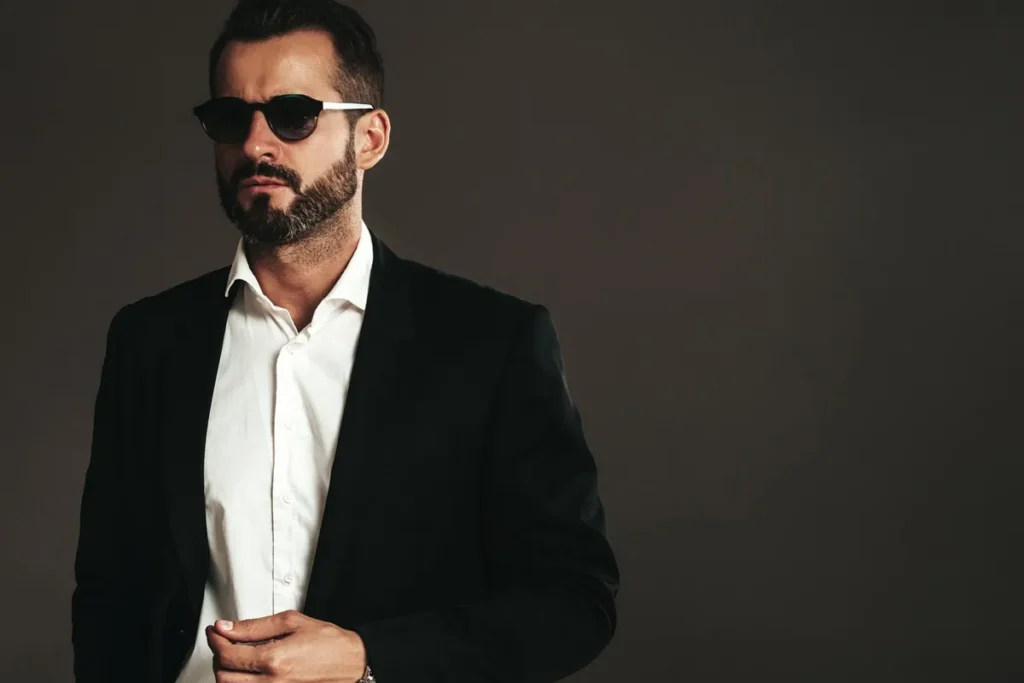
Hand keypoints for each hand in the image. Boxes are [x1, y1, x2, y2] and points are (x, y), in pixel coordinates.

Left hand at [206, 609, 366, 681]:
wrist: (351, 663)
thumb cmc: (328, 643)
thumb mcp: (292, 622)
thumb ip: (255, 626)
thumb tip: (227, 627)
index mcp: (273, 659)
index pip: (227, 653)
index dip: (215, 640)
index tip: (215, 631)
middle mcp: (271, 682)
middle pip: (223, 675)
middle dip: (218, 656)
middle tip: (223, 641)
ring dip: (226, 671)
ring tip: (234, 656)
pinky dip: (241, 682)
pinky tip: (247, 671)